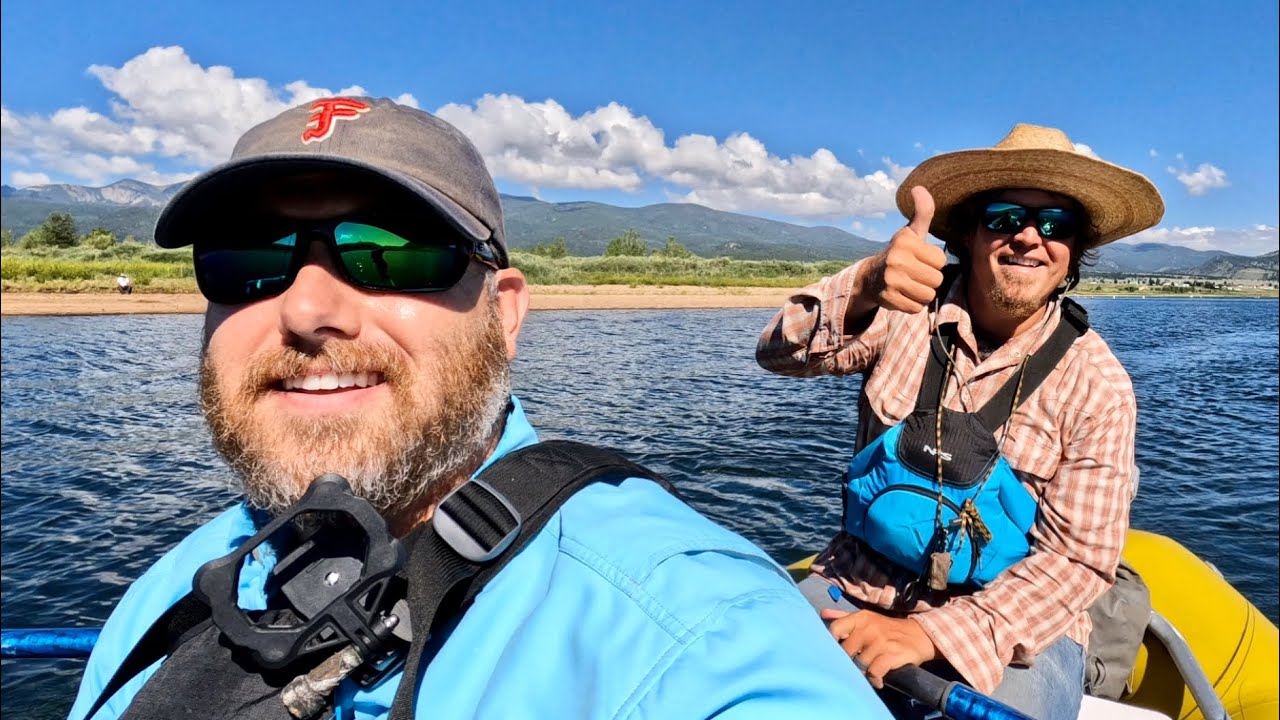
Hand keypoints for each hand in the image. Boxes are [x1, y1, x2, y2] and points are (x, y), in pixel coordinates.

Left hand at [820, 609, 938, 688]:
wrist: (918, 635)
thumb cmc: (886, 629)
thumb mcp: (866, 619)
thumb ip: (843, 617)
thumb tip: (823, 614)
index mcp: (860, 618)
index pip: (835, 629)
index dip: (830, 643)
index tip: (832, 653)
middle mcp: (869, 627)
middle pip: (846, 651)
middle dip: (847, 662)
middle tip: (852, 667)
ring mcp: (881, 641)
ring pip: (859, 663)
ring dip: (862, 672)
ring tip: (867, 673)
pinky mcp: (892, 655)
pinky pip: (874, 672)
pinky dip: (875, 679)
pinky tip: (878, 680)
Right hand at [856, 186, 948, 314]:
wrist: (871, 278)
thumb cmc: (900, 253)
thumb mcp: (912, 233)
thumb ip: (922, 212)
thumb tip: (919, 187)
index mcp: (905, 241)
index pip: (940, 260)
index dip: (933, 262)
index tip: (920, 260)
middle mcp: (896, 259)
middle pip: (936, 279)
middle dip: (929, 280)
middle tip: (915, 274)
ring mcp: (891, 280)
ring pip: (928, 295)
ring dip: (922, 293)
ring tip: (910, 285)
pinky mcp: (888, 299)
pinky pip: (916, 307)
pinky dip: (912, 304)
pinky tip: (902, 295)